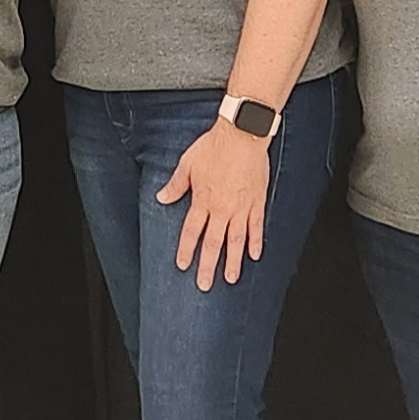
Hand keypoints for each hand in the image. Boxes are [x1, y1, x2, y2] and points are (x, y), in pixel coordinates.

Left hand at [157, 121, 270, 291]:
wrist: (242, 134)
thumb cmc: (214, 146)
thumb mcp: (188, 163)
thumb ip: (175, 184)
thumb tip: (161, 198)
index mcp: (203, 200)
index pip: (192, 231)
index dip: (186, 250)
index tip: (183, 266)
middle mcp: (222, 208)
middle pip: (213, 243)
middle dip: (208, 265)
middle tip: (205, 285)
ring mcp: (241, 207)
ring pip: (236, 240)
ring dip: (232, 261)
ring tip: (231, 278)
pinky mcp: (257, 201)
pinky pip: (257, 226)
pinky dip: (256, 242)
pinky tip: (254, 256)